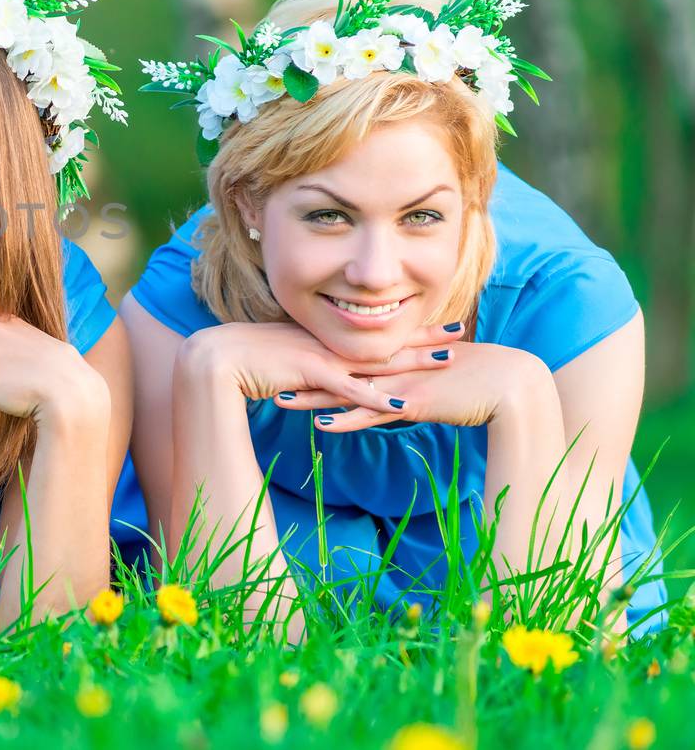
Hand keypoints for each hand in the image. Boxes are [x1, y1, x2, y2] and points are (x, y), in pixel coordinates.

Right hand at [180, 321, 461, 415]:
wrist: (216, 358)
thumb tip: (323, 375)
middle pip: (386, 339)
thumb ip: (308, 366)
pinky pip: (349, 389)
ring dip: (413, 361)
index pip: (375, 331)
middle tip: (461, 331)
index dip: (408, 328)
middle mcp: (329, 342)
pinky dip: (375, 398)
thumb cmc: (245, 360)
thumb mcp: (285, 359)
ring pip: (377, 360)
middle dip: (425, 336)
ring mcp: (321, 356)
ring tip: (448, 361)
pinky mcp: (309, 373)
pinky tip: (400, 406)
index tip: (437, 323)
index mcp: (326, 337)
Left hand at [275, 337, 549, 432]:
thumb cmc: (480, 383)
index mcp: (397, 355)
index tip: (287, 358)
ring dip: (313, 397)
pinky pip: (373, 413)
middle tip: (268, 374)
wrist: (514, 385)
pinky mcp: (414, 402)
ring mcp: (401, 382)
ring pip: (348, 390)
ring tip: (280, 399)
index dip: (317, 357)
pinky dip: (347, 419)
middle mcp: (394, 365)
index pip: (349, 355)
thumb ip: (414, 383)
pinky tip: (322, 426)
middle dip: (303, 372)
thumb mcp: (437, 379)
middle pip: (339, 368)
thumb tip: (397, 394)